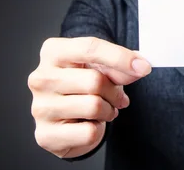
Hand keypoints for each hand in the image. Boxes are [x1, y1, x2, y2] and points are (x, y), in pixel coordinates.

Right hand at [27, 37, 150, 158]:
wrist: (63, 119)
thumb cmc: (82, 85)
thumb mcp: (100, 68)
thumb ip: (118, 65)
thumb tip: (139, 66)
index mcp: (52, 52)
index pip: (90, 48)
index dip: (121, 57)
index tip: (144, 67)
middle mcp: (40, 77)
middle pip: (95, 80)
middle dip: (115, 91)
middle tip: (117, 97)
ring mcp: (40, 107)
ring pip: (94, 106)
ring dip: (108, 111)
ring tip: (103, 110)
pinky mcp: (45, 134)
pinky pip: (89, 132)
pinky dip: (98, 130)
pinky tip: (90, 124)